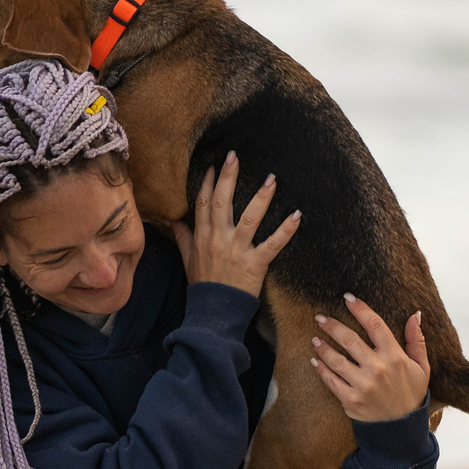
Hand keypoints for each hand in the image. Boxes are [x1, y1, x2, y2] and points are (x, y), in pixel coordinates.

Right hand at [171, 152, 299, 298]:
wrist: (213, 313)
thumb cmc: (202, 286)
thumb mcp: (187, 259)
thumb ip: (183, 236)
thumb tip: (172, 219)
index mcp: (202, 237)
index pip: (204, 203)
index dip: (210, 182)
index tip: (215, 164)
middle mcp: (218, 240)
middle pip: (222, 202)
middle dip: (229, 177)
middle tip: (235, 155)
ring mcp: (236, 251)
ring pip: (249, 218)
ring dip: (261, 198)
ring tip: (271, 179)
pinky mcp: (254, 264)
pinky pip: (272, 244)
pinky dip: (286, 230)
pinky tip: (297, 215)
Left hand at [312, 294, 431, 422]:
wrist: (402, 429)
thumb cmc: (412, 394)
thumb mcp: (421, 367)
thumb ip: (416, 340)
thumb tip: (415, 314)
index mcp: (395, 357)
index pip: (375, 325)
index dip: (360, 309)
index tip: (348, 298)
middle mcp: (378, 368)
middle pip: (350, 339)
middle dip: (332, 325)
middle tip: (320, 317)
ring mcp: (362, 385)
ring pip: (336, 359)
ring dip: (323, 347)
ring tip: (315, 338)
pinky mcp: (351, 400)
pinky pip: (331, 380)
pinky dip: (321, 369)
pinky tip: (315, 361)